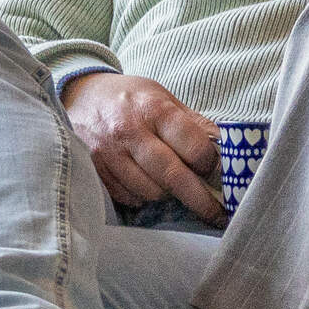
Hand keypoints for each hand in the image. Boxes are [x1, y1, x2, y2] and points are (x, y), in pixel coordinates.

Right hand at [63, 71, 225, 218]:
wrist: (80, 94)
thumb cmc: (131, 98)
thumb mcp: (165, 98)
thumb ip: (195, 124)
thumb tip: (228, 148)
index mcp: (154, 110)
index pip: (193, 146)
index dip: (209, 164)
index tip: (215, 170)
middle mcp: (130, 131)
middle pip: (172, 176)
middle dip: (199, 199)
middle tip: (217, 214)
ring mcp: (108, 153)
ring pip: (150, 191)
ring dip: (168, 195)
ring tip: (172, 184)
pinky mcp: (94, 170)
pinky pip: (128, 197)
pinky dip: (142, 196)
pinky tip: (146, 183)